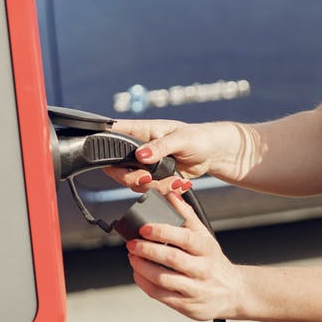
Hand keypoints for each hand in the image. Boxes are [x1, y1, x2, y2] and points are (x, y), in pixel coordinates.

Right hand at [106, 119, 256, 190]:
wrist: (213, 153)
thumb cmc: (199, 137)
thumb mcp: (181, 139)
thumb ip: (160, 147)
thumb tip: (141, 155)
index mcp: (142, 131)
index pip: (114, 133)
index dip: (108, 144)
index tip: (118, 159)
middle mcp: (140, 148)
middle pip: (118, 167)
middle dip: (132, 178)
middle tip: (149, 179)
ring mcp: (146, 165)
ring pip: (134, 183)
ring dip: (154, 187)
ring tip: (175, 181)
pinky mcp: (155, 178)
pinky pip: (150, 190)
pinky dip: (165, 191)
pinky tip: (179, 184)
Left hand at [125, 192, 243, 321]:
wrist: (232, 292)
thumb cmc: (213, 261)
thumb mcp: (205, 237)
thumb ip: (187, 216)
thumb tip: (171, 195)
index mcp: (207, 249)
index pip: (185, 238)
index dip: (163, 232)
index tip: (144, 228)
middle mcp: (203, 270)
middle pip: (172, 259)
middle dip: (147, 250)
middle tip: (132, 244)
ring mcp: (195, 290)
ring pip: (163, 279)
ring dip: (142, 268)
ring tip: (132, 257)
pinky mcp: (187, 306)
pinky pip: (160, 295)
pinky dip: (145, 283)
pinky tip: (138, 273)